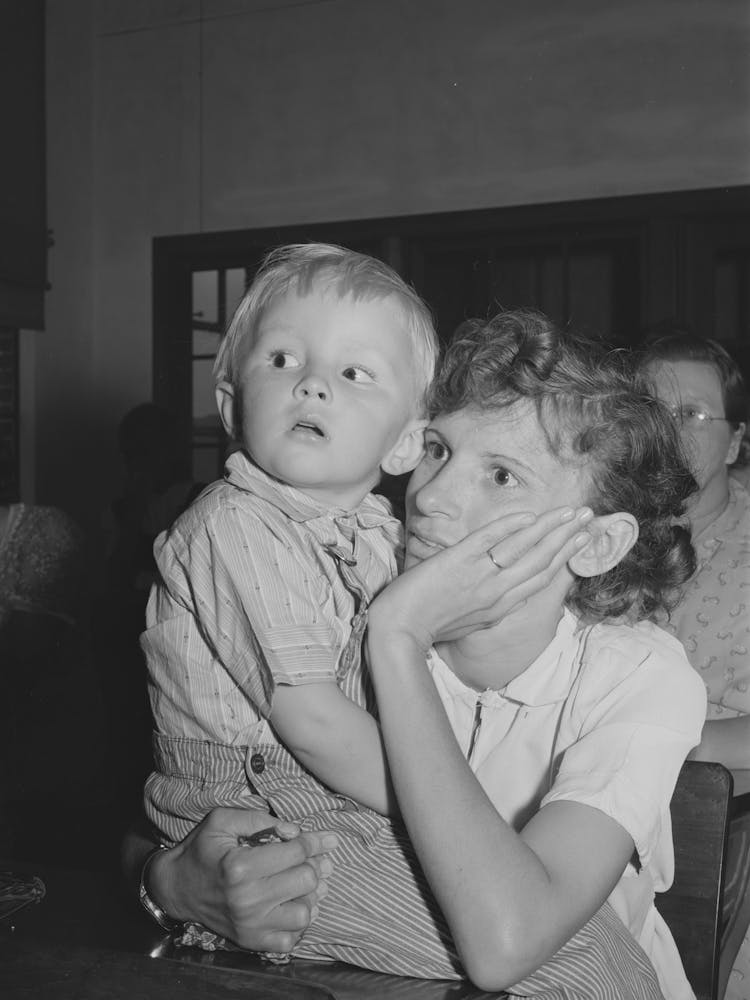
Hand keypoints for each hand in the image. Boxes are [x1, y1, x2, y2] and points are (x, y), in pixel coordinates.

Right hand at [150, 807, 337, 952]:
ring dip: (308, 895)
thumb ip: (260, 819)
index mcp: (240, 866)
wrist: (176, 887)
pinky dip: (296, 923)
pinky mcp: (250, 941)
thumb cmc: (202, 849)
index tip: (325, 839)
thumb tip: (295, 831)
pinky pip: (290, 939)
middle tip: (308, 859)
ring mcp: (249, 924)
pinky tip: (289, 904)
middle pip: (306, 880)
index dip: (314, 841)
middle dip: (312, 864)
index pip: (296, 852)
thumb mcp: (223, 820)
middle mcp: (246, 899)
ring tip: (299, 883)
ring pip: (304, 913)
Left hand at [370, 506, 592, 647]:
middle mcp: (497, 593)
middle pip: (542, 560)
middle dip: (568, 536)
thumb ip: (492, 607)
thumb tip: (508, 595)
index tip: (580, 539)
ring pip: (524, 548)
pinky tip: (528, 515)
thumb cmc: (428, 626)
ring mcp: (480, 577)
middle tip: (587, 516)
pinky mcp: (458, 562)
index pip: (540, 578)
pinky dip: (509, 527)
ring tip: (570, 511)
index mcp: (501, 608)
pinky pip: (489, 540)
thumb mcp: (470, 623)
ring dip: (550, 527)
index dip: (564, 557)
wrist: (398, 631)